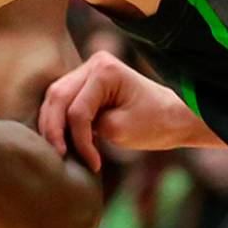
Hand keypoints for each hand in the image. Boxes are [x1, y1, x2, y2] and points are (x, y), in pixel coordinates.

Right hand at [38, 52, 212, 171]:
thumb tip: (62, 135)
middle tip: (58, 156)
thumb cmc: (155, 123)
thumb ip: (87, 130)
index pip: (77, 110)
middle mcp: (94, 64)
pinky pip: (64, 100)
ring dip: (53, 124)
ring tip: (58, 151)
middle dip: (54, 130)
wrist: (174, 117)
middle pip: (58, 98)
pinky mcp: (87, 82)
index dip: (79, 140)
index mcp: (105, 71)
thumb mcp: (120, 130)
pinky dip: (59, 120)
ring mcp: (89, 70)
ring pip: (55, 98)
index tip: (93, 163)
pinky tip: (61, 139)